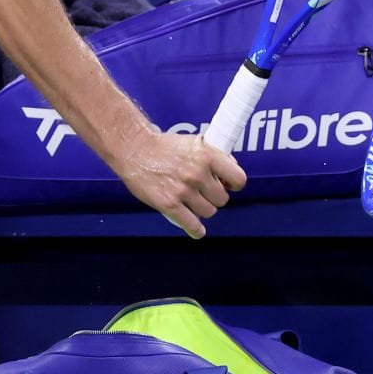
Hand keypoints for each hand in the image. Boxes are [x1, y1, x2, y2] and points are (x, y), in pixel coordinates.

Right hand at [112, 132, 247, 238]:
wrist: (134, 149)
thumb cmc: (161, 145)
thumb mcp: (193, 143)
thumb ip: (212, 155)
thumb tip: (229, 169)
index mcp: (207, 155)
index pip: (238, 179)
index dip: (234, 184)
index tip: (229, 185)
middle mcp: (197, 173)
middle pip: (222, 199)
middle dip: (214, 197)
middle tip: (204, 192)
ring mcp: (183, 190)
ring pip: (209, 212)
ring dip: (203, 209)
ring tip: (193, 203)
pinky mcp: (169, 204)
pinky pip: (191, 224)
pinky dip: (195, 230)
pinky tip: (197, 230)